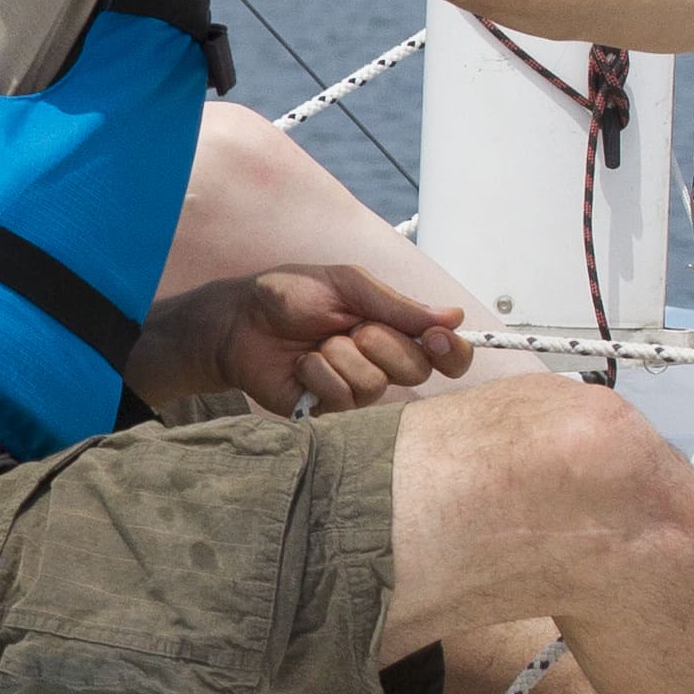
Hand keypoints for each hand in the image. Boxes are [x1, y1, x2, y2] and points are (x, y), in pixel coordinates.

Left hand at [135, 261, 472, 417]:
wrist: (240, 319)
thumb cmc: (291, 296)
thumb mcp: (346, 285)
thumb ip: (396, 305)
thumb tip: (453, 316)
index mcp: (393, 331)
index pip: (444, 354)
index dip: (452, 351)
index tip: (439, 338)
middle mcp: (381, 364)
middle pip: (416, 370)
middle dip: (383, 343)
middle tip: (351, 327)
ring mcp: (354, 389)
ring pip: (376, 384)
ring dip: (342, 355)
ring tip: (316, 343)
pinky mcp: (326, 408)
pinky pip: (342, 397)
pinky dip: (319, 372)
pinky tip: (301, 364)